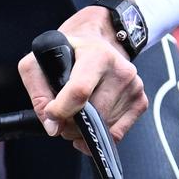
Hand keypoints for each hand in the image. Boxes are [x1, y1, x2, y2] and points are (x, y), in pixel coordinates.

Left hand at [16, 6, 148, 150]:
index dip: (61, 110)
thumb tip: (52, 125)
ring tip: (75, 116)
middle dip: (69, 124)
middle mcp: (120, 70)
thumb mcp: (41, 60)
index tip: (50, 115)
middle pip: (91, 114)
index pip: (79, 91)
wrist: (99, 43)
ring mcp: (133, 87)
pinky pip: (117, 133)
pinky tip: (89, 126)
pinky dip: (99, 135)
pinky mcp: (140, 101)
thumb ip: (37, 91)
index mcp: (97, 55)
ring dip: (83, 131)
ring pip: (103, 127)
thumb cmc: (68, 53)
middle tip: (60, 117)